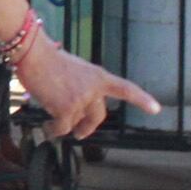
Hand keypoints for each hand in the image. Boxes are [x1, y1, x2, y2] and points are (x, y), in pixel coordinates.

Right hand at [15, 39, 159, 141]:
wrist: (35, 55)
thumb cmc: (48, 60)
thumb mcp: (75, 70)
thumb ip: (83, 85)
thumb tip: (74, 107)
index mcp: (99, 76)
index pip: (125, 88)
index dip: (141, 100)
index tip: (156, 109)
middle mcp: (94, 88)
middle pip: (97, 116)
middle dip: (87, 127)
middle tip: (80, 134)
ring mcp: (82, 99)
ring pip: (74, 122)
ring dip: (62, 124)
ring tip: (50, 119)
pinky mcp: (67, 109)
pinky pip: (62, 128)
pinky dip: (54, 130)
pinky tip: (47, 125)